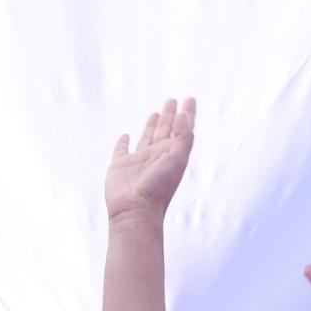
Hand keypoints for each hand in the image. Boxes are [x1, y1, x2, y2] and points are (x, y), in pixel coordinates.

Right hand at [105, 97, 195, 219]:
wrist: (135, 211)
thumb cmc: (158, 189)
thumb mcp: (177, 161)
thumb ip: (183, 138)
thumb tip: (184, 115)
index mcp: (172, 154)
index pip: (181, 129)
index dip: (187, 114)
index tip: (190, 99)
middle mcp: (157, 155)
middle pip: (165, 130)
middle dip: (169, 115)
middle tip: (172, 100)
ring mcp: (138, 161)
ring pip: (146, 137)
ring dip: (151, 125)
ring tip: (156, 113)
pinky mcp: (120, 166)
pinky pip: (121, 150)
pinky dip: (123, 142)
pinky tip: (125, 136)